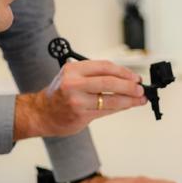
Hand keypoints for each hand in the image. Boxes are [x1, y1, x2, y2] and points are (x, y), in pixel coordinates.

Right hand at [14, 60, 146, 139]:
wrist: (41, 113)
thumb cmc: (60, 94)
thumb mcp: (73, 77)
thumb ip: (95, 76)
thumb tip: (125, 79)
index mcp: (73, 70)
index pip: (104, 67)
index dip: (123, 72)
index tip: (135, 77)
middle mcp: (73, 84)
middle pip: (109, 82)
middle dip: (129, 86)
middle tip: (140, 89)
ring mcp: (77, 101)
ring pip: (110, 100)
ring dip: (128, 100)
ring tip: (139, 99)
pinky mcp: (80, 115)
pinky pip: (105, 111)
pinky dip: (119, 108)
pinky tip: (126, 106)